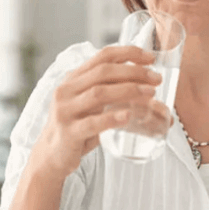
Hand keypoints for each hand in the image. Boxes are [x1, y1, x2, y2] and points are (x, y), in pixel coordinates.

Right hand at [33, 46, 168, 177]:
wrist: (51, 156)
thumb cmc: (78, 126)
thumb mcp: (90, 102)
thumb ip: (110, 90)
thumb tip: (148, 86)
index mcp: (73, 78)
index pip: (103, 56)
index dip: (128, 53)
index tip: (151, 58)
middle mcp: (67, 90)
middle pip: (103, 72)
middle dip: (134, 72)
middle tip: (156, 78)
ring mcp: (65, 110)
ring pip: (99, 93)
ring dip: (128, 91)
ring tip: (150, 94)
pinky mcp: (68, 132)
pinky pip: (92, 123)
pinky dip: (112, 118)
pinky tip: (128, 116)